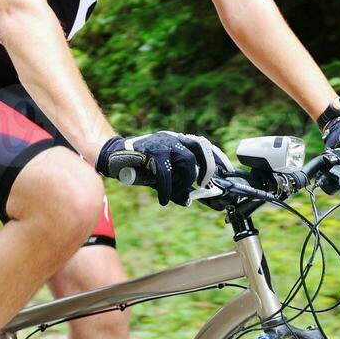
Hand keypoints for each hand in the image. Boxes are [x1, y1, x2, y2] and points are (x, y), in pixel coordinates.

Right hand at [97, 132, 230, 206]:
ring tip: (177, 191)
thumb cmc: (138, 166)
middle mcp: (173, 138)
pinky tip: (164, 199)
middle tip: (205, 184)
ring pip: (187, 160)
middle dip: (208, 167)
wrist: (112, 157)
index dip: (217, 157)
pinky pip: (166, 172)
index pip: (204, 145)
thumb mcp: (161, 176)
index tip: (227, 171)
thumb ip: (176, 185)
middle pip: (201, 147)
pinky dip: (168, 189)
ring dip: (186, 179)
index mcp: (178, 141)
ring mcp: (163, 142)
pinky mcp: (152, 150)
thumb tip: (189, 200)